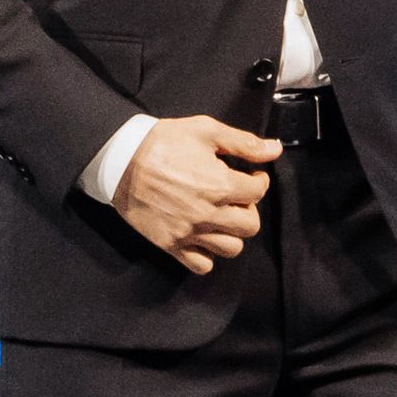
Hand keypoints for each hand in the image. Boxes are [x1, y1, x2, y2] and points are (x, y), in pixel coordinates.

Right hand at [113, 117, 283, 275]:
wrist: (120, 160)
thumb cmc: (163, 142)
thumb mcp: (205, 131)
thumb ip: (244, 143)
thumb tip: (276, 150)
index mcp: (220, 184)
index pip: (259, 192)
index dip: (258, 181)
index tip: (250, 176)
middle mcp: (208, 213)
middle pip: (251, 226)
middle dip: (248, 210)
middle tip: (235, 198)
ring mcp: (189, 233)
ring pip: (231, 248)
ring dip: (231, 233)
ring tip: (220, 218)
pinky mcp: (171, 244)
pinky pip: (202, 265)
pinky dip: (207, 255)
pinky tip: (202, 236)